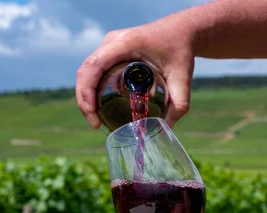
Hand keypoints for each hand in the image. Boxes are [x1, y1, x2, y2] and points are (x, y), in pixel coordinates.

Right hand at [76, 18, 195, 128]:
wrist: (182, 30)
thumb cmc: (181, 49)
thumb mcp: (182, 77)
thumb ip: (179, 103)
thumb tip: (166, 128)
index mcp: (125, 43)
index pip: (94, 66)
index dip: (87, 92)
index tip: (94, 115)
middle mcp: (112, 41)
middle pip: (85, 71)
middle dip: (84, 100)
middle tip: (95, 123)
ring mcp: (110, 45)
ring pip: (87, 71)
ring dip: (86, 95)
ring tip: (96, 119)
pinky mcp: (111, 51)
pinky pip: (95, 70)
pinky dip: (92, 89)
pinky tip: (100, 107)